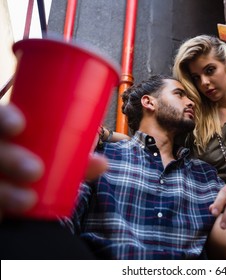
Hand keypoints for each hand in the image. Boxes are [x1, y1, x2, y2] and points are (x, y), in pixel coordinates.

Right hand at [0, 104, 106, 219]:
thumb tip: (102, 163)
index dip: (3, 117)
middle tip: (35, 171)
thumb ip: (72, 161)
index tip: (19, 126)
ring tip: (27, 200)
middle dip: (8, 156)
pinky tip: (3, 216)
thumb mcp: (53, 161)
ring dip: (2, 190)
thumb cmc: (37, 165)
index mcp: (5, 133)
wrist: (19, 190)